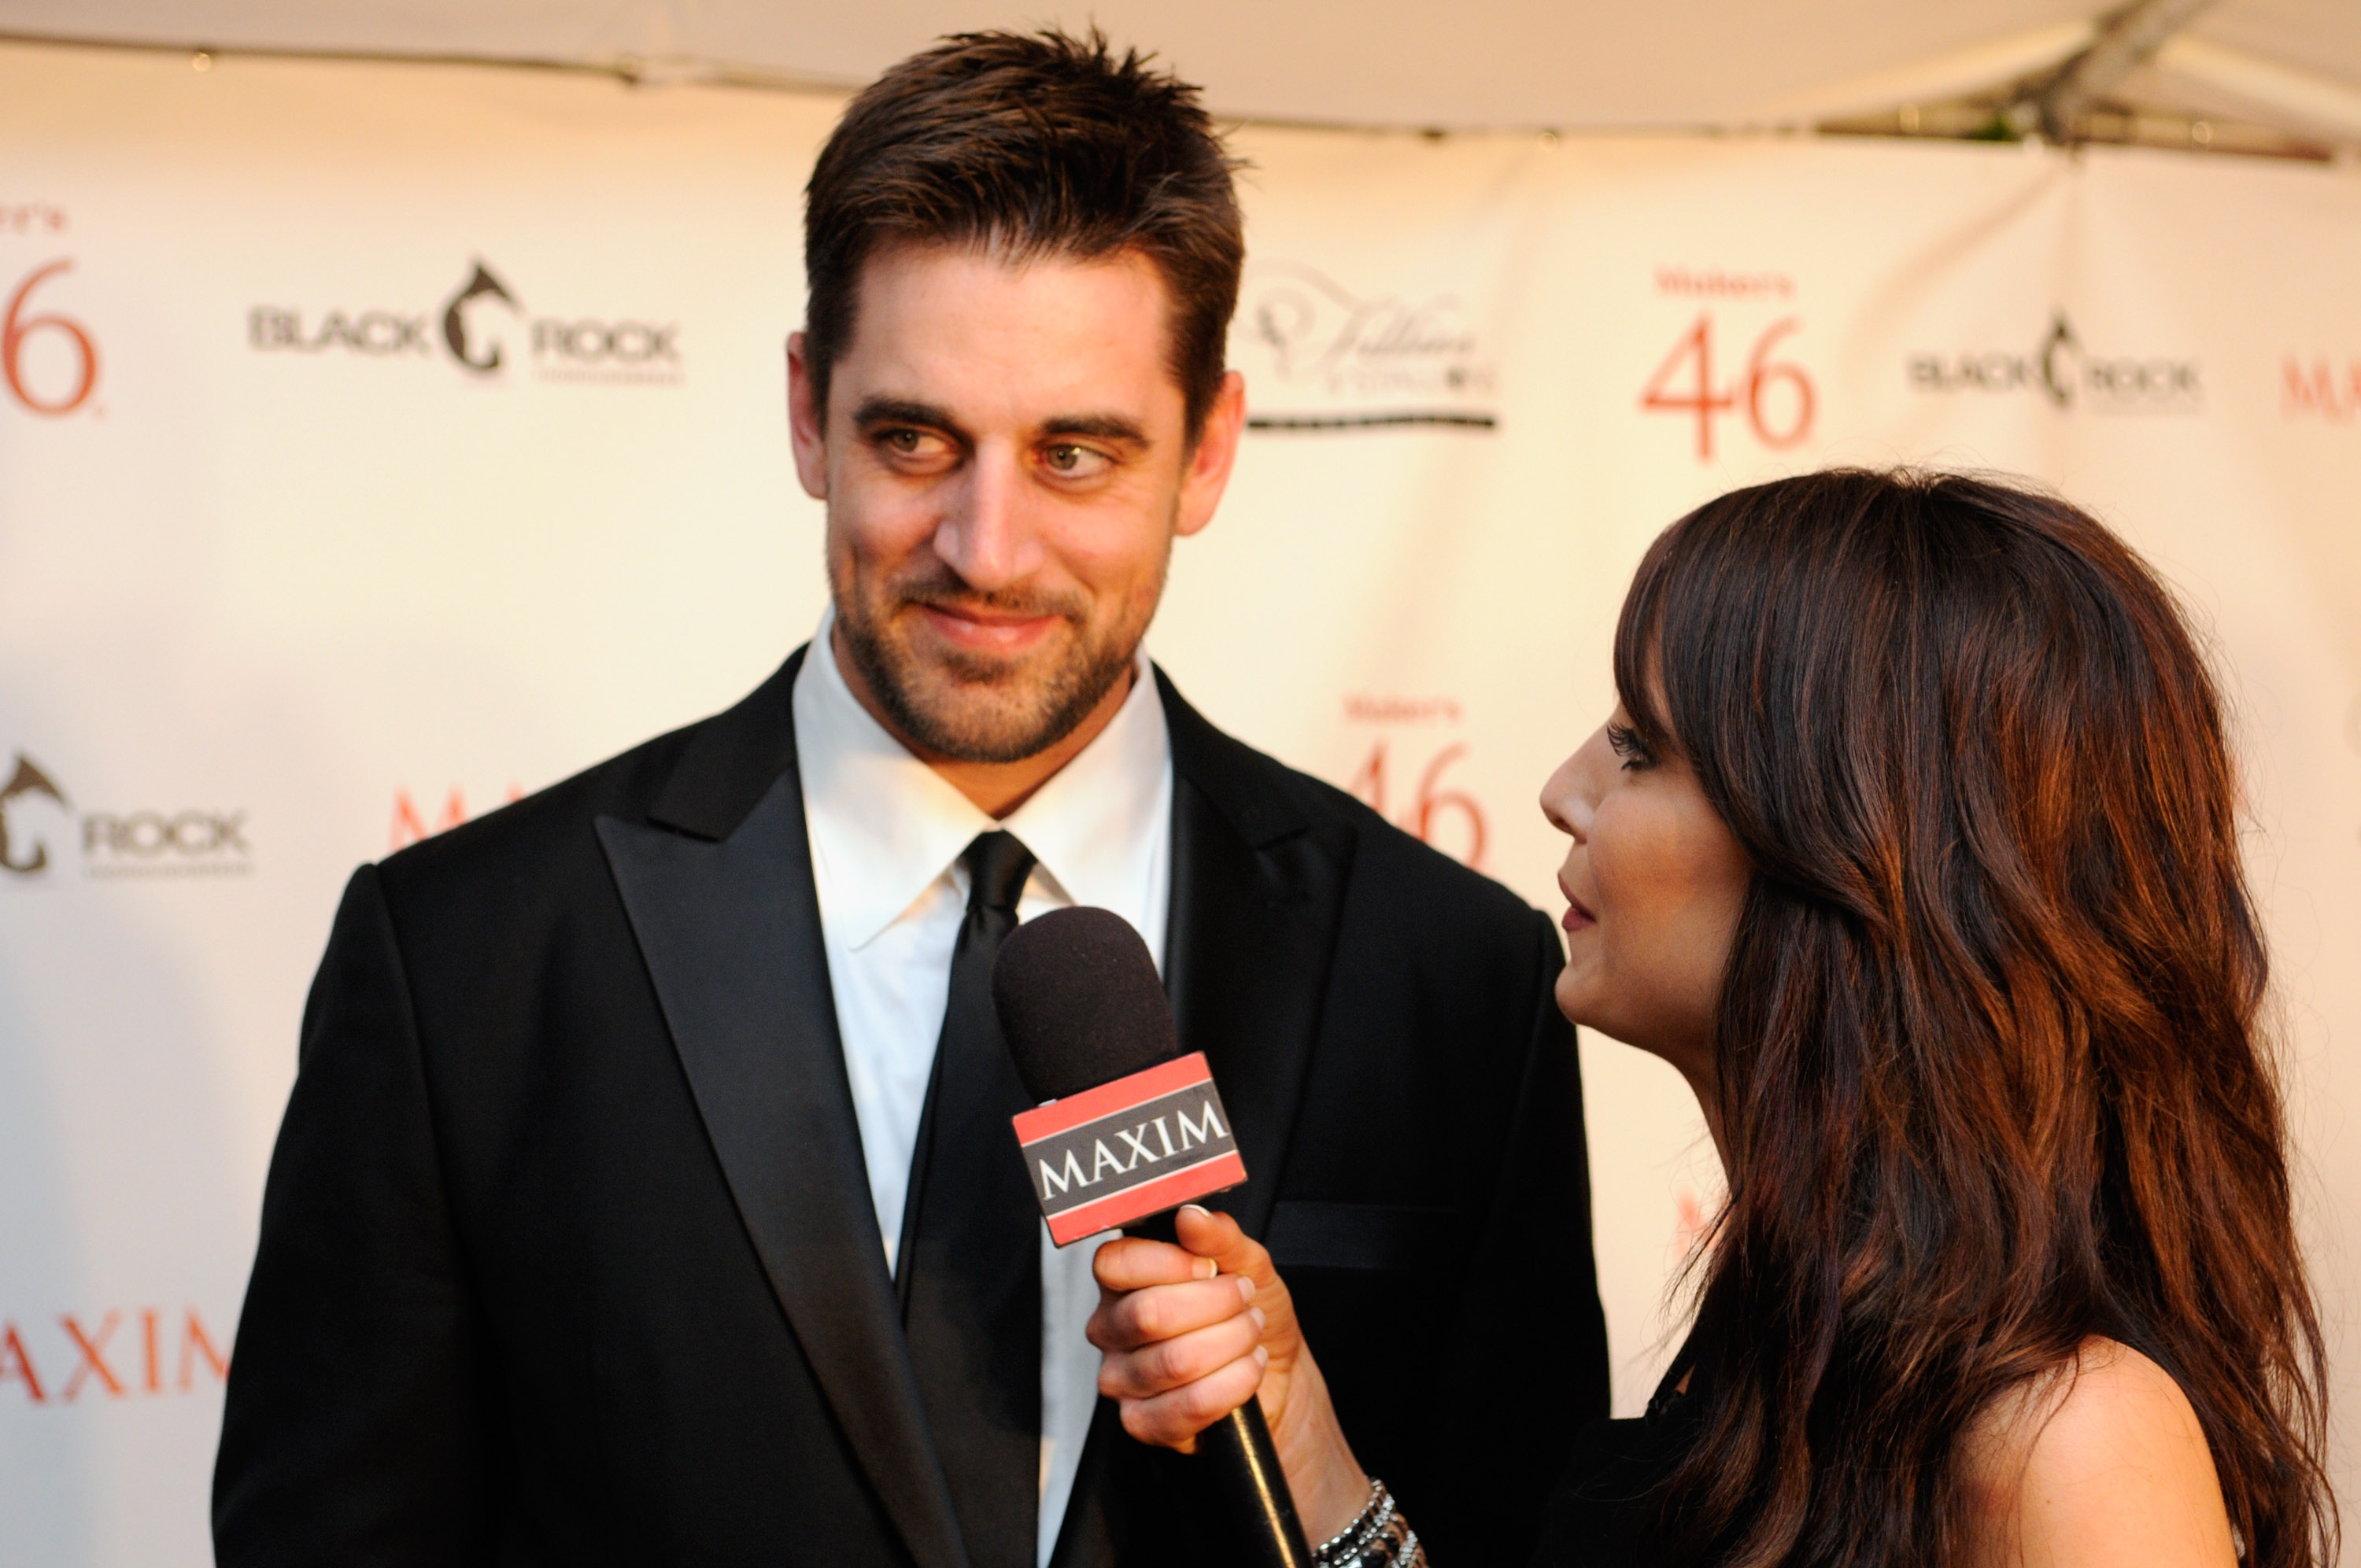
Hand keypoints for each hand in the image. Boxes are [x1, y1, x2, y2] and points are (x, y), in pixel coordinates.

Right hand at [1087, 1204, 1370, 1541]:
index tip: (1210, 1267)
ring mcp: (1121, 1379)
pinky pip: (1189, 1405)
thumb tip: (1190, 1215)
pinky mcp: (1142, 1422)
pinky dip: (1234, 1384)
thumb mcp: (1247, 1262)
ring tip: (1249, 1332)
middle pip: (1148, 1314)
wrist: (1275, 1369)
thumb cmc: (1250, 1309)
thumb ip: (1218, 1235)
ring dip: (1232, 1342)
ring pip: (1175, 1361)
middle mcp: (1111, 1328)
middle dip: (1215, 1305)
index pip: (1115, 1264)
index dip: (1170, 1264)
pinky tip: (1247, 1368)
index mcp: (1122, 1281)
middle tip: (1243, 1299)